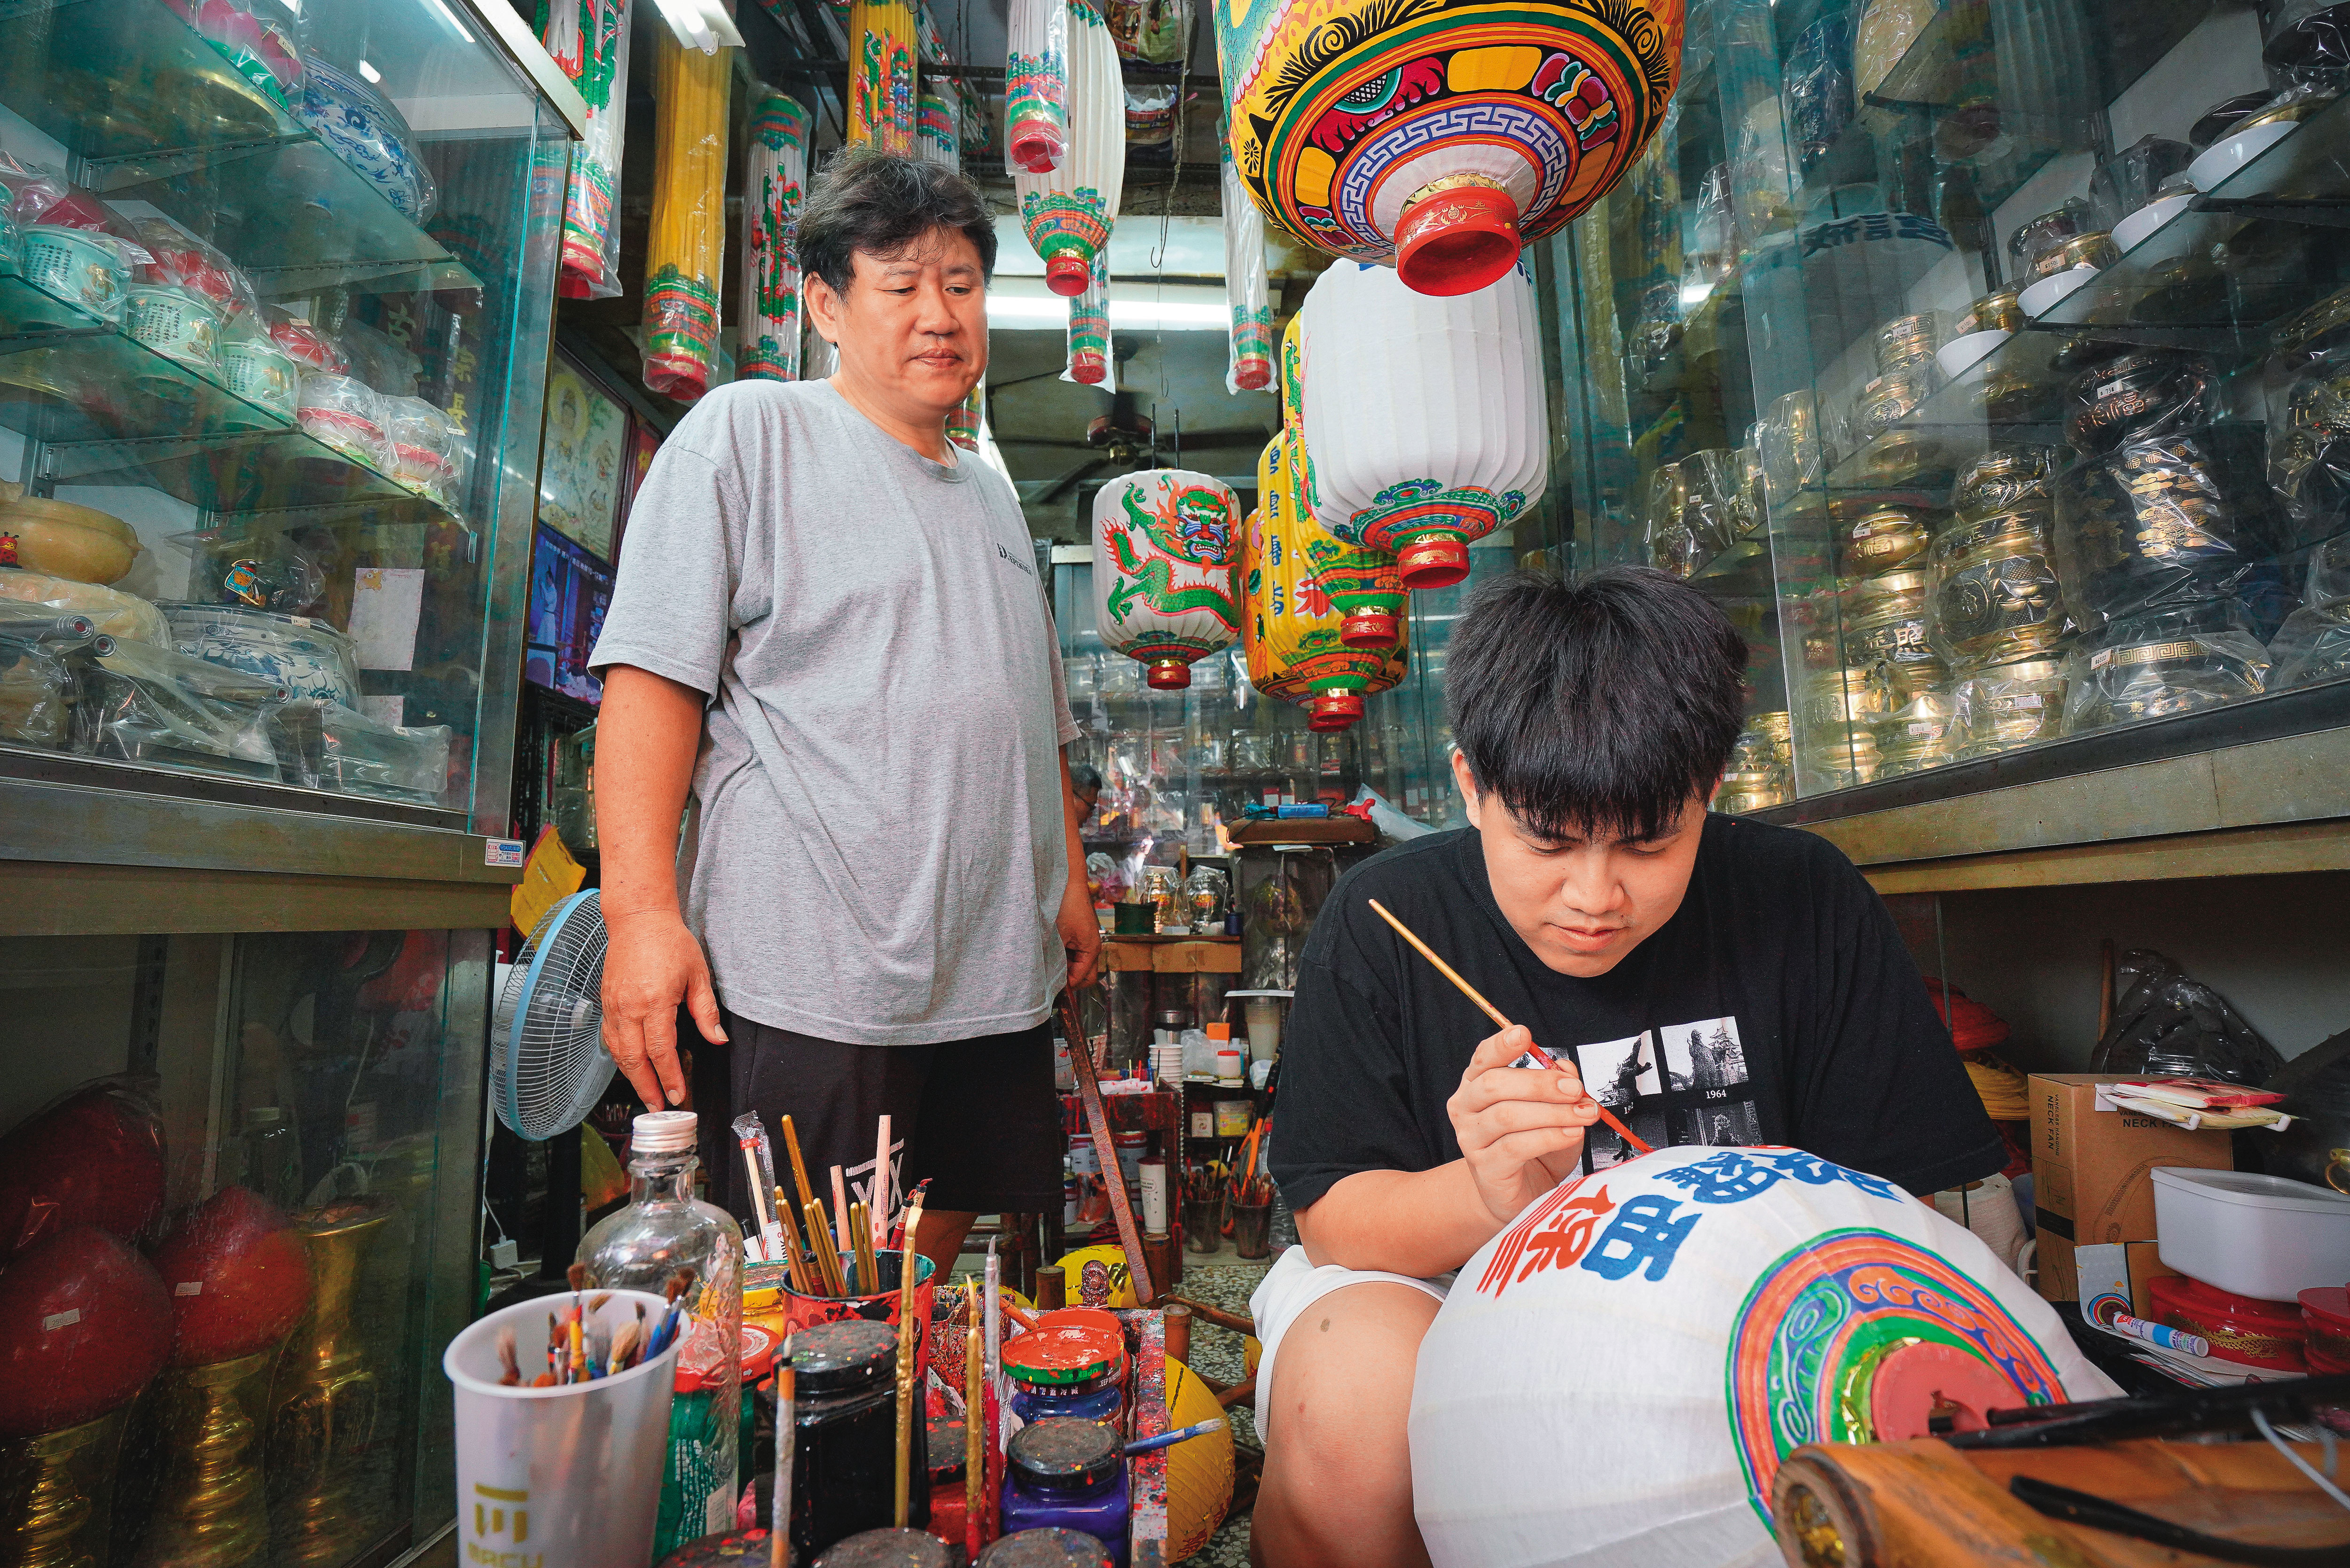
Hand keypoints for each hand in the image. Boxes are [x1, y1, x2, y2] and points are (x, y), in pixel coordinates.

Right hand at [600, 908, 725, 1107]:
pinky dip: (620, 1057)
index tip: (677, 1094)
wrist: (638, 918)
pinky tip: (630, 1066)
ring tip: (646, 1094)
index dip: (670, 1076)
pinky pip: (610, 1037)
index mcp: (655, 1001)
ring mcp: (613, 1005)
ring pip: (618, 1052)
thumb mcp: (698, 974)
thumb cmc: (670, 941)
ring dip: (632, 1077)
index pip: (661, 1050)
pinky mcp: (606, 1002)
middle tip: (658, 1107)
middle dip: (647, 1087)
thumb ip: (706, 1011)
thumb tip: (718, 1040)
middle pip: (634, 1059)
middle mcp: (629, 1007)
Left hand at [1058, 876, 1102, 989]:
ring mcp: (1085, 940)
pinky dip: (1062, 955)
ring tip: (1046, 961)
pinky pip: (1072, 952)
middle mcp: (1091, 946)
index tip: (1049, 986)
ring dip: (1063, 966)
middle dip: (1067, 978)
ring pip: (1076, 964)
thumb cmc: (1066, 904)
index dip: (1066, 985)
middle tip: (1048, 977)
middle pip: (1082, 974)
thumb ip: (1056, 960)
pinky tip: (1048, 949)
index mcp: (1091, 949)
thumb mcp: (1058, 935)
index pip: (1082, 979)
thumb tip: (1049, 979)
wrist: (1067, 880)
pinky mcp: (1077, 934)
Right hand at [1446, 1024, 1599, 1225]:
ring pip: (1507, 1116)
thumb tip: (1566, 1068)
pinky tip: (1571, 1134)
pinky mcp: (1485, 1168)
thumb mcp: (1552, 1110)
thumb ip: (1559, 1087)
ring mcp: (1471, 1139)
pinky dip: (1549, 1136)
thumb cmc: (1534, 1147)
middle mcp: (1466, 1108)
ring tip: (1583, 1114)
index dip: (1501, 1044)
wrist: (1518, 1195)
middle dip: (1539, 1083)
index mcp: (1477, 1085)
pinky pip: (1516, 1146)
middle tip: (1575, 1089)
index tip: (1524, 1034)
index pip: (1482, 1058)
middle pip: (1495, 1085)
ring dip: (1552, 1112)